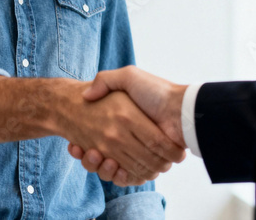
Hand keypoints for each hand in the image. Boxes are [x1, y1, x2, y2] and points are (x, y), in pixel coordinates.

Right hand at [68, 66, 186, 184]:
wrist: (181, 109)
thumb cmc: (156, 91)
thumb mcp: (129, 77)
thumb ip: (106, 80)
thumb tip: (86, 95)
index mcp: (122, 122)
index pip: (94, 138)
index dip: (81, 146)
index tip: (75, 145)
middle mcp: (126, 140)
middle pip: (99, 157)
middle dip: (89, 159)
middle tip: (84, 150)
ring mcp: (136, 154)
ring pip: (109, 170)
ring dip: (99, 167)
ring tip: (94, 154)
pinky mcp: (146, 165)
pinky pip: (126, 178)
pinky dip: (117, 176)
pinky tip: (110, 165)